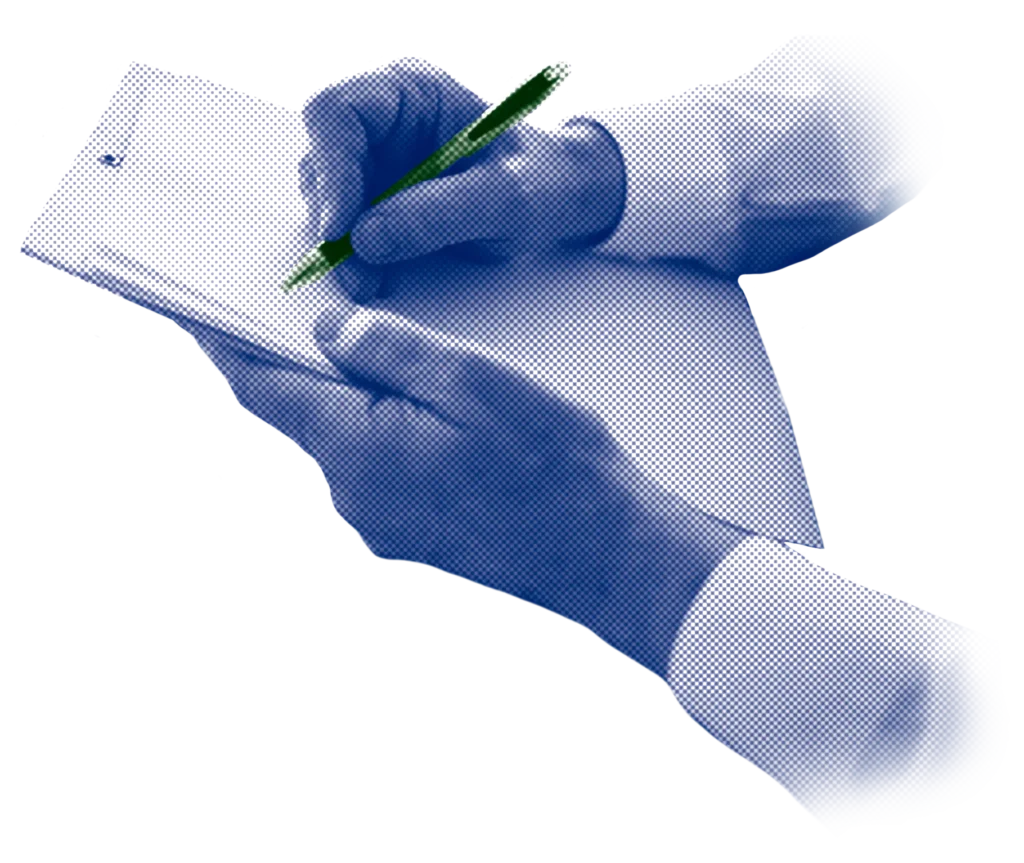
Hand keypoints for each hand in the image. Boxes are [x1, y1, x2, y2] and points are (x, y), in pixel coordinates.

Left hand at [184, 310, 747, 679]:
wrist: (604, 556)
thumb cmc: (548, 463)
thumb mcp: (471, 380)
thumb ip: (388, 349)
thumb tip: (329, 331)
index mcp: (356, 447)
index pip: (264, 386)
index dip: (229, 342)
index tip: (202, 307)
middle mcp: (354, 492)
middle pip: (305, 411)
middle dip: (305, 361)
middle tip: (322, 308)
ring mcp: (384, 521)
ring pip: (348, 439)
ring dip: (357, 398)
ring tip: (400, 358)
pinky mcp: (414, 533)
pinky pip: (381, 467)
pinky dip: (387, 431)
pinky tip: (435, 416)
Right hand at [300, 58, 626, 302]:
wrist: (555, 201)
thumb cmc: (542, 183)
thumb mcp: (507, 198)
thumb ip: (443, 212)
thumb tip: (367, 239)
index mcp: (410, 92)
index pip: (338, 113)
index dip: (330, 168)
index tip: (340, 229)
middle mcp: (381, 123)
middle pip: (321, 163)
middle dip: (334, 222)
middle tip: (358, 276)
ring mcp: (374, 164)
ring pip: (326, 202)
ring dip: (341, 248)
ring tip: (372, 285)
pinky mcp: (375, 203)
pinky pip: (346, 230)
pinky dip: (355, 260)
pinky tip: (377, 282)